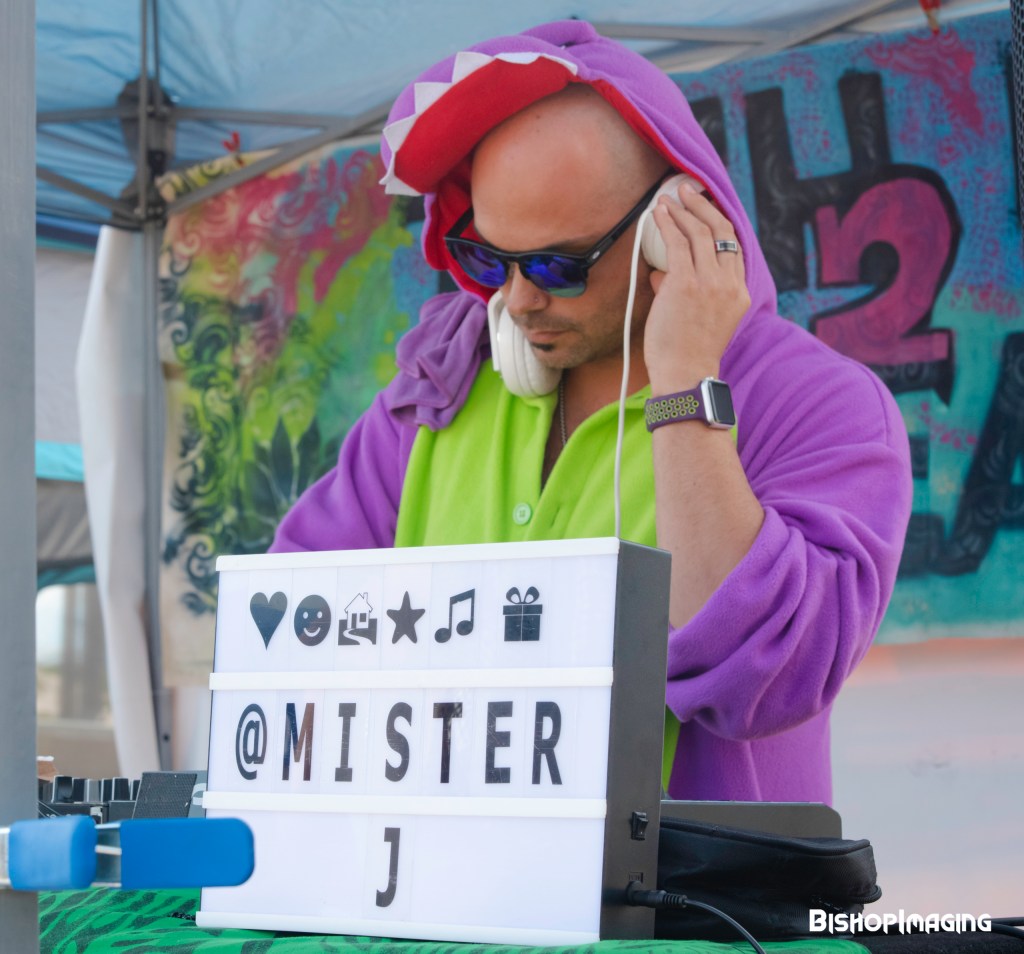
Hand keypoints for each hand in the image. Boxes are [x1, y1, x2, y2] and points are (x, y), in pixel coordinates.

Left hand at [642, 181, 750, 390]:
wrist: (684, 374)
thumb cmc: (686, 353)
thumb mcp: (698, 318)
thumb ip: (684, 290)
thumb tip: (662, 272)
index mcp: (739, 293)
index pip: (733, 247)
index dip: (719, 222)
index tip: (706, 208)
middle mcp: (729, 284)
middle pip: (721, 232)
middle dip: (703, 206)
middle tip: (687, 191)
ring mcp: (709, 283)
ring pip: (699, 233)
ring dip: (683, 211)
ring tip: (669, 198)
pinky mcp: (686, 284)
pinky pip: (677, 244)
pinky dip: (667, 224)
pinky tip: (658, 213)